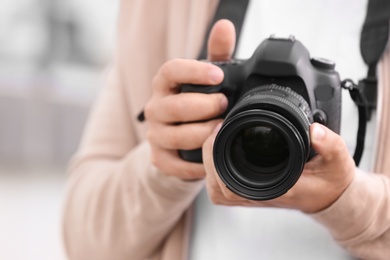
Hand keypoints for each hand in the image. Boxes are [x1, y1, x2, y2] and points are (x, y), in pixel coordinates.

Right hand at [144, 20, 235, 179]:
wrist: (180, 137)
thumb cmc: (197, 102)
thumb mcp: (208, 79)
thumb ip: (218, 55)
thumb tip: (225, 27)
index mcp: (165, 84)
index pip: (170, 71)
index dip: (194, 72)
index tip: (219, 76)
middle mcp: (155, 108)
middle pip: (174, 107)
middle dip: (204, 107)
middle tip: (224, 106)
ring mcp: (155, 134)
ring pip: (175, 137)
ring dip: (202, 134)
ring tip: (220, 130)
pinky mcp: (158, 158)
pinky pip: (174, 165)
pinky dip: (195, 164)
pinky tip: (210, 158)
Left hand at [202, 123, 355, 212]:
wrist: (330, 196)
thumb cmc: (331, 182)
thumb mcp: (337, 160)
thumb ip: (329, 144)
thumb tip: (314, 130)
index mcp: (274, 189)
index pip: (230, 185)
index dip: (217, 157)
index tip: (219, 130)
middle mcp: (260, 195)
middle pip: (216, 185)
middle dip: (209, 154)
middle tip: (215, 128)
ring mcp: (254, 195)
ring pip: (216, 187)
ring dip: (210, 161)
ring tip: (216, 136)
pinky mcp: (252, 190)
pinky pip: (223, 185)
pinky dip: (216, 167)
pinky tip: (221, 148)